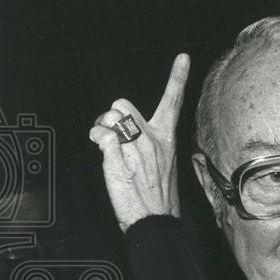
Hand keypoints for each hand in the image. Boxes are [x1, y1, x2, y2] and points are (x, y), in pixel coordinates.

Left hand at [89, 53, 189, 231]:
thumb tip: (128, 128)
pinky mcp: (118, 157)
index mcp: (167, 139)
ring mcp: (136, 148)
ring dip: (103, 125)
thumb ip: (149, 141)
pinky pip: (101, 133)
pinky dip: (96, 137)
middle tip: (113, 133)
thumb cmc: (158, 196)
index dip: (178, 77)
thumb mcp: (163, 164)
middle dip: (114, 114)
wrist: (155, 221)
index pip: (174, 101)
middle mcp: (153, 139)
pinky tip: (102, 150)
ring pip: (111, 115)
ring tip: (109, 145)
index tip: (183, 58)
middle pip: (124, 103)